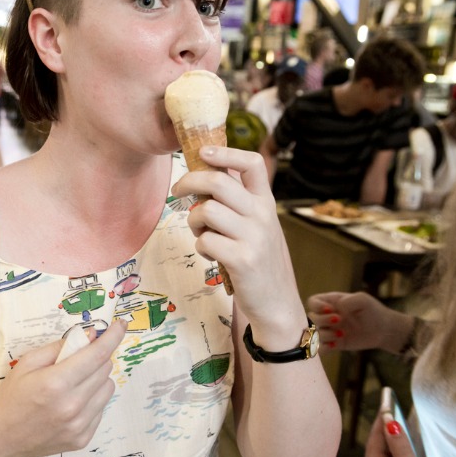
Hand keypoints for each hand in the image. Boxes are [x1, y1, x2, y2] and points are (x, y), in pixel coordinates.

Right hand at [0, 320, 126, 456]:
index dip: (112, 336)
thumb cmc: (12, 396)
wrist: (1, 438)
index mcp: (56, 382)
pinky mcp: (83, 439)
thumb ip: (61, 346)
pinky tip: (72, 403)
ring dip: (97, 379)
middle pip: (105, 369)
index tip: (121, 324)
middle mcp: (72, 405)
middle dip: (96, 357)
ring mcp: (79, 425)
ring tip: (74, 384)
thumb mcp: (28, 362)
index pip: (97, 354)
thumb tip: (90, 335)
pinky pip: (102, 408)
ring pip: (108, 388)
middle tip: (78, 360)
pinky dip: (92, 399)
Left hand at [171, 146, 302, 323]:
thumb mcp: (259, 227)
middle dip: (190, 181)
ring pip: (207, 211)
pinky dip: (201, 247)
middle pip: (219, 182)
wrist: (278, 304)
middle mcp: (263, 216)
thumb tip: (208, 177)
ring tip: (201, 234)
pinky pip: (206, 241)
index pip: (252, 164)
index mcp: (267, 204)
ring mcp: (254, 237)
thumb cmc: (261, 263)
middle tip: (177, 190)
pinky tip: (211, 256)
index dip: (226, 153)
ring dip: (194, 221)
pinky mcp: (242, 260)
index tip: (203, 152)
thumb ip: (241, 205)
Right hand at [307, 292, 395, 352]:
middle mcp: (326, 316)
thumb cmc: (373, 311)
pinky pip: (320, 348)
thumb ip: (349, 300)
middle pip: (311, 318)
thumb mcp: (363, 300)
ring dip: (324, 335)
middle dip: (322, 321)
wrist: (384, 330)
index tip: (330, 310)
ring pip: (313, 334)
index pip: (312, 302)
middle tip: (339, 321)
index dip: (317, 306)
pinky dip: (323, 348)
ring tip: (341, 334)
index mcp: (331, 302)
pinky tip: (335, 345)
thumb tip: (337, 306)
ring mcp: (329, 331)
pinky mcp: (334, 344)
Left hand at [364, 412, 434, 456]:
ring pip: (381, 454)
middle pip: (376, 445)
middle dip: (383, 427)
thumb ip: (401, 449)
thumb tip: (390, 423)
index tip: (386, 402)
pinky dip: (393, 451)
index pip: (375, 438)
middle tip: (390, 408)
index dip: (381, 419)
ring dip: (388, 439)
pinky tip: (400, 450)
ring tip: (396, 424)